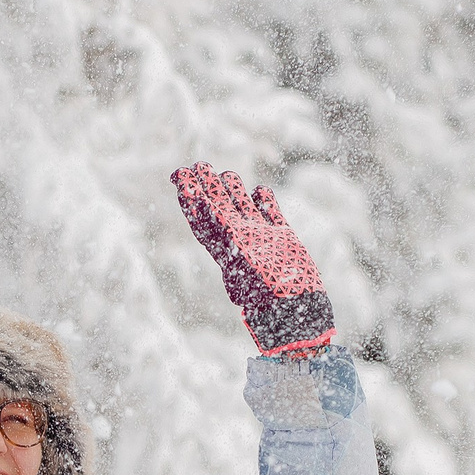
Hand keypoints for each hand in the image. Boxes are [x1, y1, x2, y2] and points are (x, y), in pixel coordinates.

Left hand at [170, 163, 334, 355]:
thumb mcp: (238, 259)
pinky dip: (266, 203)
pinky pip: (272, 216)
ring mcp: (262, 239)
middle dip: (207, 187)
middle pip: (219, 208)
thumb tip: (201, 207)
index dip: (189, 197)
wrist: (295, 310)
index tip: (178, 175)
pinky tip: (261, 191)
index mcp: (225, 247)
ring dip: (235, 191)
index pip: (202, 217)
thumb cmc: (265, 290)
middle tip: (198, 165)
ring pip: (245, 209)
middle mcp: (241, 241)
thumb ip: (222, 232)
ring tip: (225, 174)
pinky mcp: (283, 240)